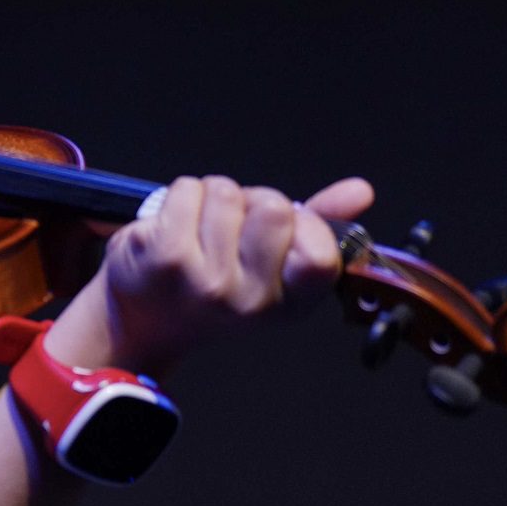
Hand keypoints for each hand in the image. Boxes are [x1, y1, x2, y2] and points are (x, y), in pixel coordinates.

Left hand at [54, 174, 374, 374]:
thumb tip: (361, 190)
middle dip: (251, 201)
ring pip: (226, 192)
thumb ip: (319, 223)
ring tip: (198, 229)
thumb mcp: (273, 261)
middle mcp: (252, 301)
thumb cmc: (213, 281)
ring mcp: (207, 282)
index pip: (322, 255)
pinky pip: (188, 190)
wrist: (144, 315)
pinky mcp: (166, 258)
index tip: (283, 229)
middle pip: (273, 207)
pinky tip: (171, 226)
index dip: (304, 224)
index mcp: (291, 303)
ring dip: (210, 197)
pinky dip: (180, 195)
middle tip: (230, 226)